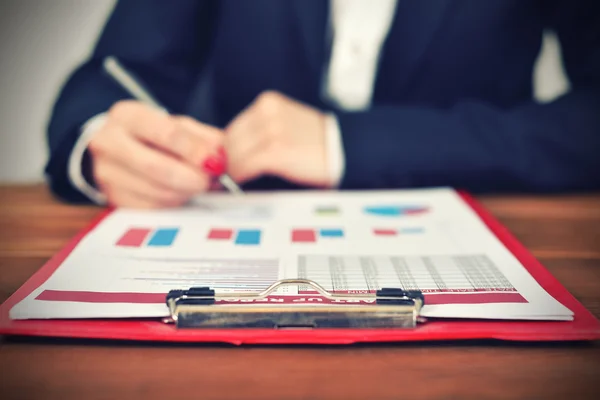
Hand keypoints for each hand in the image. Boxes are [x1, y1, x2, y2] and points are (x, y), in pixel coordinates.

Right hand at [88, 100, 223, 207]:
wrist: (124, 147)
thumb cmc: (157, 135)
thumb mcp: (181, 126)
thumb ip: (203, 138)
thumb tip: (217, 156)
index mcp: (127, 115)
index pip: (166, 133)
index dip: (194, 150)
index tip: (214, 161)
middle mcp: (108, 142)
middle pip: (157, 167)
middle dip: (190, 177)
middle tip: (209, 180)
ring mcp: (106, 173)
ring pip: (157, 191)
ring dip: (185, 191)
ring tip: (196, 183)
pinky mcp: (114, 198)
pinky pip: (153, 208)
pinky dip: (174, 202)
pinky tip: (180, 191)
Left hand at [224, 91, 330, 186]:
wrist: (344, 150)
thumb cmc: (317, 144)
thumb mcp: (285, 125)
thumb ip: (259, 132)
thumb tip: (231, 151)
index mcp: (269, 103)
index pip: (233, 127)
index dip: (225, 149)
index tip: (223, 162)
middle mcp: (267, 112)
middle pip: (229, 139)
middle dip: (224, 160)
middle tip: (223, 175)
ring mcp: (270, 130)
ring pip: (233, 153)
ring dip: (230, 170)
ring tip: (232, 180)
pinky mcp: (275, 150)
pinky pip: (244, 165)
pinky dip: (239, 176)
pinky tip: (242, 182)